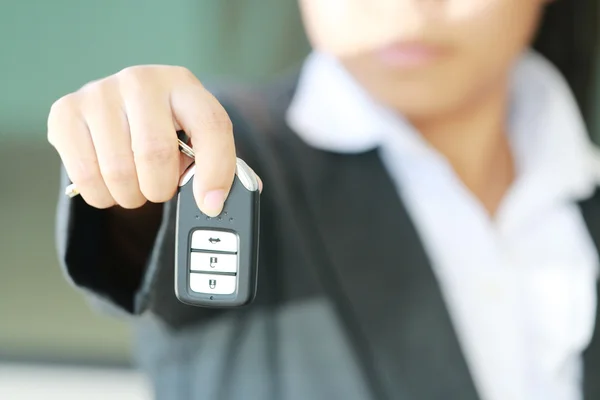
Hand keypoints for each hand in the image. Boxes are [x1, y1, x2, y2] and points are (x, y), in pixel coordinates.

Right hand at [48, 65, 237, 216]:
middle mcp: (140, 81)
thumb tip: (210, 203)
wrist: (121, 109)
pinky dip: (101, 195)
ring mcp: (99, 93)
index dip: (215, 171)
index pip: (211, 126)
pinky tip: (107, 182)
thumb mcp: (194, 136)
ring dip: (130, 196)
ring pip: (119, 171)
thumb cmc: (165, 129)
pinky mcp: (65, 112)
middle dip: (160, 188)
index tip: (210, 203)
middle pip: (156, 154)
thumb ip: (209, 163)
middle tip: (158, 189)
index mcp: (183, 84)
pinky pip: (85, 176)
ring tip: (134, 186)